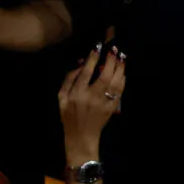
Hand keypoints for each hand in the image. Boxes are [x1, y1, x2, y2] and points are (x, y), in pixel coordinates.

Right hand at [59, 43, 125, 163]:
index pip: (86, 72)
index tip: (98, 46)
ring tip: (121, 57)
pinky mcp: (111, 108)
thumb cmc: (69, 115)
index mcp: (77, 94)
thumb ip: (69, 79)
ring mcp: (103, 103)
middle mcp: (91, 97)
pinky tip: (122, 72)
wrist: (81, 136)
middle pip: (104, 75)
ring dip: (120, 68)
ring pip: (115, 82)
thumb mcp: (61, 98)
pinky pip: (119, 91)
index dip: (93, 58)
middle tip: (114, 49)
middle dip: (111, 60)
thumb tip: (81, 64)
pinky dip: (122, 80)